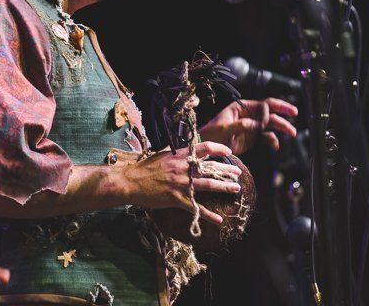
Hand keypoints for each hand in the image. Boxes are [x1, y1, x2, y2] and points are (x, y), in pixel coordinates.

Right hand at [122, 141, 242, 224]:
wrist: (131, 182)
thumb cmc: (145, 168)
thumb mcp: (162, 154)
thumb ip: (177, 153)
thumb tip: (189, 150)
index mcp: (180, 155)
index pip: (204, 148)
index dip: (219, 149)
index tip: (228, 151)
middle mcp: (183, 168)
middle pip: (211, 167)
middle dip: (226, 170)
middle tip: (238, 172)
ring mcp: (181, 184)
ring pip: (208, 185)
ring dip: (224, 187)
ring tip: (236, 188)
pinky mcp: (177, 199)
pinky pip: (197, 208)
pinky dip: (209, 215)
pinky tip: (219, 219)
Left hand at [200, 98, 297, 154]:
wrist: (207, 149)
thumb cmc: (211, 135)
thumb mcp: (224, 128)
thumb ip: (242, 125)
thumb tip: (258, 124)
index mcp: (241, 107)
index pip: (263, 105)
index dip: (274, 109)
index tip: (279, 118)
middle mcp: (248, 115)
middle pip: (270, 112)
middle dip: (283, 115)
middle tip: (294, 118)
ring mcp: (251, 126)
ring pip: (271, 124)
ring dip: (281, 127)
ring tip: (292, 133)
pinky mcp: (252, 138)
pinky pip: (266, 137)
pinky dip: (272, 140)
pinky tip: (275, 146)